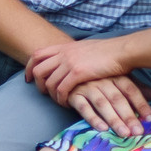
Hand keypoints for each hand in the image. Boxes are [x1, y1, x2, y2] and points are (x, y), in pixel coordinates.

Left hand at [27, 39, 150, 135]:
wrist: (121, 51)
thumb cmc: (108, 52)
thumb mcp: (85, 48)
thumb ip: (74, 53)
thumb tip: (69, 59)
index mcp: (65, 47)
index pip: (37, 54)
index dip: (29, 67)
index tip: (29, 78)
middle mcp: (64, 54)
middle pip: (38, 69)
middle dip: (37, 84)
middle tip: (44, 93)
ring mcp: (69, 63)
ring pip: (49, 82)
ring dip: (51, 95)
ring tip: (59, 101)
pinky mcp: (78, 73)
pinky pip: (61, 89)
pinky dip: (61, 99)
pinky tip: (67, 104)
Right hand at [67, 74, 150, 139]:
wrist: (69, 71)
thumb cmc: (99, 80)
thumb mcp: (119, 81)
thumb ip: (139, 89)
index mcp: (116, 76)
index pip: (131, 90)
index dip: (141, 104)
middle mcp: (103, 80)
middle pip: (118, 99)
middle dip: (129, 116)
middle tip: (138, 132)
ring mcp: (87, 86)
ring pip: (102, 104)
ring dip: (114, 119)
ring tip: (124, 133)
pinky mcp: (73, 94)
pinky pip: (83, 107)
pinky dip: (93, 118)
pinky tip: (102, 128)